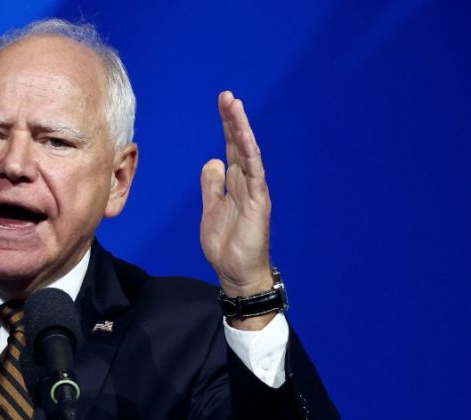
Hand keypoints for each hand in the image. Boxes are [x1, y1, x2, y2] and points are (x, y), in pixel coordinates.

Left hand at [200, 92, 274, 328]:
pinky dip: (250, 156)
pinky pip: (255, 175)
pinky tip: (244, 138)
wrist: (237, 273)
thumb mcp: (211, 209)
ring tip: (235, 107)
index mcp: (234, 183)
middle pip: (239, 145)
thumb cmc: (226, 245)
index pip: (230, 147)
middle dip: (233, 120)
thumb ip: (212, 185)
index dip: (226, 125)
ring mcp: (254, 191)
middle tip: (227, 96)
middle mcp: (246, 182)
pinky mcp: (259, 203)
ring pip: (249, 154)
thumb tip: (213, 161)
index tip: (222, 102)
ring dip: (241, 131)